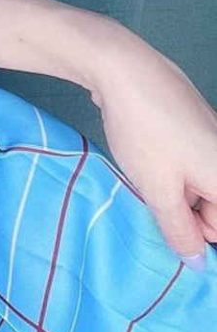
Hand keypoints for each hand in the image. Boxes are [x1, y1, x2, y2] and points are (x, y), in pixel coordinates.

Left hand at [89, 28, 216, 268]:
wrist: (124, 67)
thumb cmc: (145, 131)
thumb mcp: (159, 190)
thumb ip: (180, 232)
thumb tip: (199, 264)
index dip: (191, 232)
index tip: (163, 219)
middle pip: (212, 205)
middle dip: (182, 209)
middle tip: (151, 193)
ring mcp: (213, 137)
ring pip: (198, 183)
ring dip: (172, 188)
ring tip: (145, 171)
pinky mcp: (195, 123)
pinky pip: (189, 160)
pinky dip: (169, 165)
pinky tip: (144, 153)